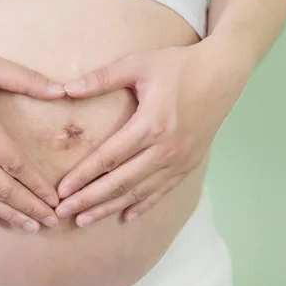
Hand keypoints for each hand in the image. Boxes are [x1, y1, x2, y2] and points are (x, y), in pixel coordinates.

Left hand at [55, 44, 244, 226]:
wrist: (224, 72)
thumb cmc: (178, 66)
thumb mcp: (138, 64)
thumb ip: (102, 78)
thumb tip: (65, 88)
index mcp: (150, 125)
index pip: (108, 159)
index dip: (82, 177)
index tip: (61, 191)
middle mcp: (165, 149)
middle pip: (119, 182)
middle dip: (88, 200)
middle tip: (62, 213)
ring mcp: (180, 161)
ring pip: (138, 192)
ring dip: (109, 208)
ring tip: (84, 221)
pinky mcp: (189, 165)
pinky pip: (162, 191)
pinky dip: (142, 205)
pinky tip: (125, 217)